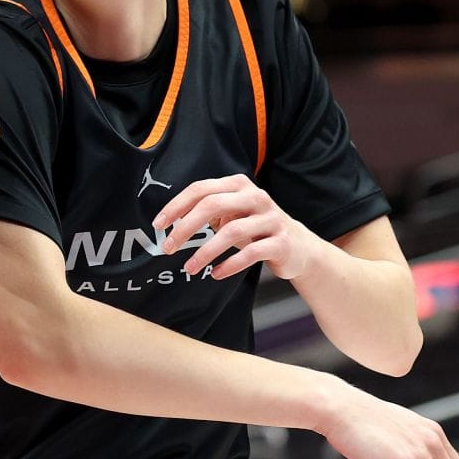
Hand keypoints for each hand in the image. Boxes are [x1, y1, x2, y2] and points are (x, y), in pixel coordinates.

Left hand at [152, 173, 319, 279]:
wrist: (299, 247)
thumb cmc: (256, 229)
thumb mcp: (231, 214)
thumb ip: (206, 211)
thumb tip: (168, 222)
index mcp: (239, 185)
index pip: (200, 189)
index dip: (176, 206)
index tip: (158, 225)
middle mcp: (256, 197)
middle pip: (212, 205)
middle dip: (186, 228)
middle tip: (167, 247)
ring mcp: (271, 219)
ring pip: (231, 231)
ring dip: (205, 252)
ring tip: (189, 267)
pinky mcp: (282, 242)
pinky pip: (251, 253)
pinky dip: (229, 265)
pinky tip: (216, 274)